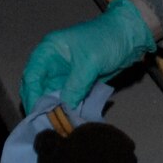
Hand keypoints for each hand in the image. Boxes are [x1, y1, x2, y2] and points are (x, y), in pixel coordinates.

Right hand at [19, 0, 157, 111]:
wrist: (130, 36)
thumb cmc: (107, 40)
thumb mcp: (90, 63)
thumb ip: (76, 86)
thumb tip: (66, 109)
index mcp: (49, 50)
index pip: (32, 75)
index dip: (32, 95)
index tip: (37, 114)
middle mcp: (52, 62)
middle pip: (38, 88)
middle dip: (41, 105)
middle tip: (45, 124)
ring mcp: (64, 73)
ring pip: (51, 95)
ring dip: (54, 109)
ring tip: (56, 125)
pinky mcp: (76, 83)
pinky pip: (66, 98)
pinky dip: (66, 108)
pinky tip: (68, 120)